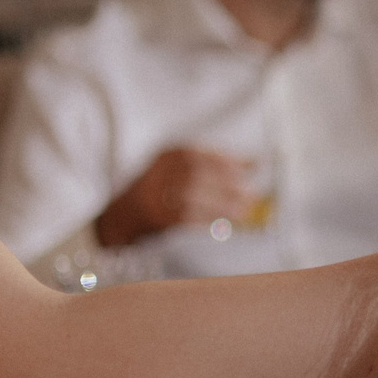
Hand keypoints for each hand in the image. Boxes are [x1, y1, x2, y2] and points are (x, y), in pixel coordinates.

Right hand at [94, 148, 251, 247]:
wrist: (123, 217)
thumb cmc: (164, 191)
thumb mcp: (182, 170)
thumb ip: (213, 166)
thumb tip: (254, 163)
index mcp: (166, 156)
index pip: (197, 155)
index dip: (227, 160)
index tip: (253, 165)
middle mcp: (156, 173)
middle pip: (195, 175)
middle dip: (227, 184)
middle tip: (250, 194)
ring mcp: (153, 197)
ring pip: (190, 197)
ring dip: (221, 205)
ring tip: (243, 210)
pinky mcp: (155, 219)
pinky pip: (184, 218)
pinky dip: (208, 220)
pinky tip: (224, 223)